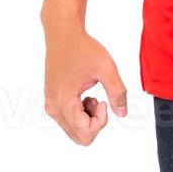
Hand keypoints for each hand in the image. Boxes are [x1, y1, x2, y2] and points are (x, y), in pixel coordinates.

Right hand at [42, 23, 128, 144]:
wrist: (63, 34)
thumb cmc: (83, 48)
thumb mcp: (107, 68)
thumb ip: (117, 93)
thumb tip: (122, 114)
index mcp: (64, 101)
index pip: (85, 133)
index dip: (101, 120)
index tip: (102, 99)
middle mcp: (53, 107)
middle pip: (79, 137)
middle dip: (94, 122)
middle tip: (98, 98)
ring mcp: (50, 105)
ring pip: (74, 131)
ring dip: (87, 118)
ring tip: (91, 94)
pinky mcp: (51, 101)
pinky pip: (68, 121)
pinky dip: (80, 114)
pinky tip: (84, 95)